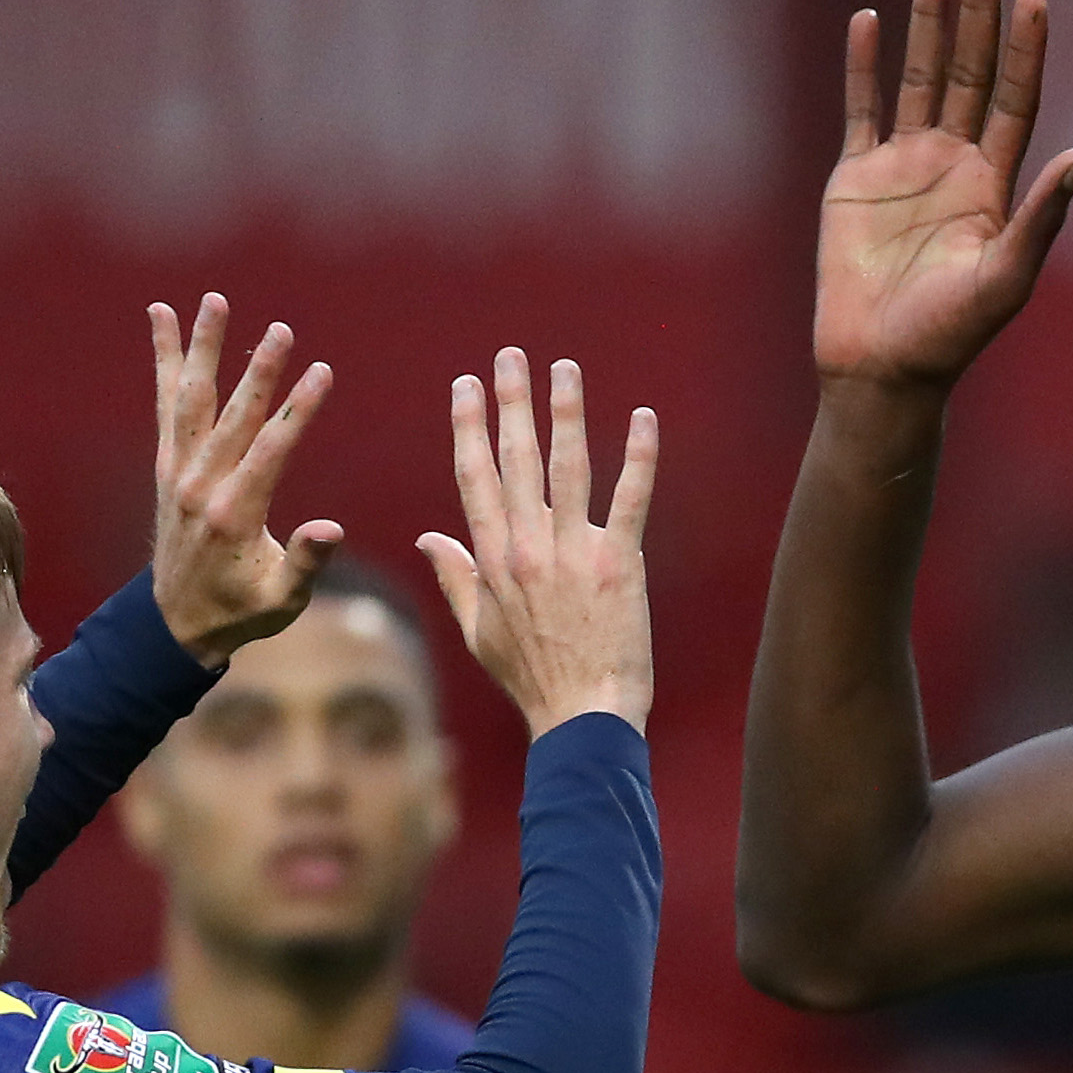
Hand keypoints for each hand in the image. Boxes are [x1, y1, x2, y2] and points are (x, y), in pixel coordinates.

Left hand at [146, 294, 345, 664]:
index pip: (272, 450)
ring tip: (214, 301)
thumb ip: (305, 563)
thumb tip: (332, 530)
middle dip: (259, 372)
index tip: (322, 371)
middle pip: (234, 416)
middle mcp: (201, 486)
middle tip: (281, 330)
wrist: (175, 622)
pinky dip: (164, 360)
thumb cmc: (241, 612)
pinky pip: (166, 402)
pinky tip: (162, 317)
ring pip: (192, 398)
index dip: (299, 409)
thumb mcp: (281, 600)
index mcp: (235, 514)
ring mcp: (179, 471)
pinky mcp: (167, 464)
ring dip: (204, 348)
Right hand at [419, 350, 655, 737]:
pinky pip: (630, 497)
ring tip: (565, 368)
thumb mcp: (479, 631)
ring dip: (565, 411)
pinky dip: (639, 455)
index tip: (465, 386)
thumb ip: (455, 579)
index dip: (469, 427)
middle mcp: (527, 547)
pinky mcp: (620, 562)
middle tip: (509, 356)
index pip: (475, 478)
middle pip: (515, 459)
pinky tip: (643, 417)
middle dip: (511, 401)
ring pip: (568, 466)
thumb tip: (428, 538)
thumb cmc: (531, 679)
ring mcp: (573, 552)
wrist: (581, 716)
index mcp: (492, 560)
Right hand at [815, 0, 1072, 389]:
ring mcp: (902, 167)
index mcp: (993, 183)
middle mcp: (952, 164)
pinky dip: (864, 65)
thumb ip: (1043, 217)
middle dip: (977, 11)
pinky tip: (870, 18)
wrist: (879, 371)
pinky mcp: (854, 181)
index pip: (1014, 96)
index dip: (1026, 46)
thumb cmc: (949, 337)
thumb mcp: (1006, 279)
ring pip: (916, 76)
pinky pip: (861, 108)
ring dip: (924, 20)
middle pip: (968, 69)